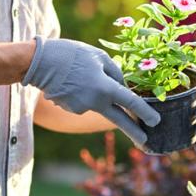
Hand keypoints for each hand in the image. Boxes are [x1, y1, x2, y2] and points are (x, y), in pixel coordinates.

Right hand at [22, 36, 160, 146]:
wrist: (39, 63)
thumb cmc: (71, 54)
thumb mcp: (98, 56)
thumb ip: (114, 72)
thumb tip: (122, 86)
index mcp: (105, 87)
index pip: (130, 102)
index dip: (145, 112)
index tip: (156, 121)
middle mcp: (95, 102)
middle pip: (118, 119)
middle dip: (133, 130)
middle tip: (145, 141)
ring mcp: (82, 108)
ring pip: (97, 103)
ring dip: (95, 93)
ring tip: (79, 74)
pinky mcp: (71, 109)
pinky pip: (84, 101)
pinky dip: (82, 93)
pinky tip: (71, 81)